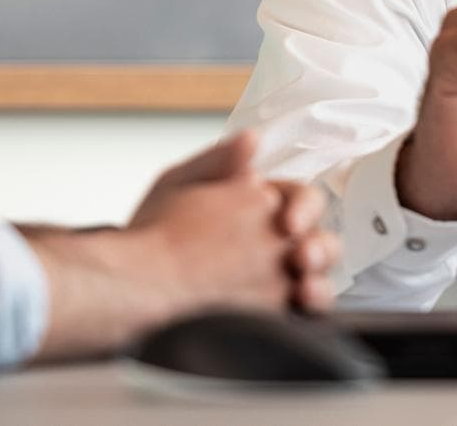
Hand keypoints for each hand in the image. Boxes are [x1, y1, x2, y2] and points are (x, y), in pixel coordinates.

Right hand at [27, 130, 337, 361]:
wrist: (136, 285)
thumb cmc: (150, 235)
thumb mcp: (179, 180)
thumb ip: (220, 160)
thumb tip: (252, 140)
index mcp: (259, 197)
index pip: (302, 198)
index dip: (299, 209)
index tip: (288, 222)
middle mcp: (277, 237)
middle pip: (320, 242)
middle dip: (314, 248)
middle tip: (299, 256)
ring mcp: (277, 279)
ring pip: (317, 282)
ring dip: (313, 282)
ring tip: (297, 285)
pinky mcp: (270, 316)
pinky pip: (302, 315)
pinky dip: (301, 311)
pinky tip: (287, 309)